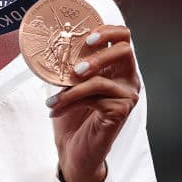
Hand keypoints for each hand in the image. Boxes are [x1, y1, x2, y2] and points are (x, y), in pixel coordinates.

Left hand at [46, 25, 139, 181]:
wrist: (74, 150)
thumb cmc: (73, 116)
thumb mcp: (69, 84)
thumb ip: (69, 64)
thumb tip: (52, 43)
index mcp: (118, 67)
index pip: (124, 37)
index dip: (108, 30)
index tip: (86, 37)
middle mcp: (128, 79)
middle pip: (125, 50)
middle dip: (98, 53)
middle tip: (76, 67)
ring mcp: (127, 96)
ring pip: (101, 79)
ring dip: (72, 86)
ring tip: (55, 95)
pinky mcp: (121, 111)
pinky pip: (93, 98)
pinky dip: (69, 100)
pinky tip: (54, 108)